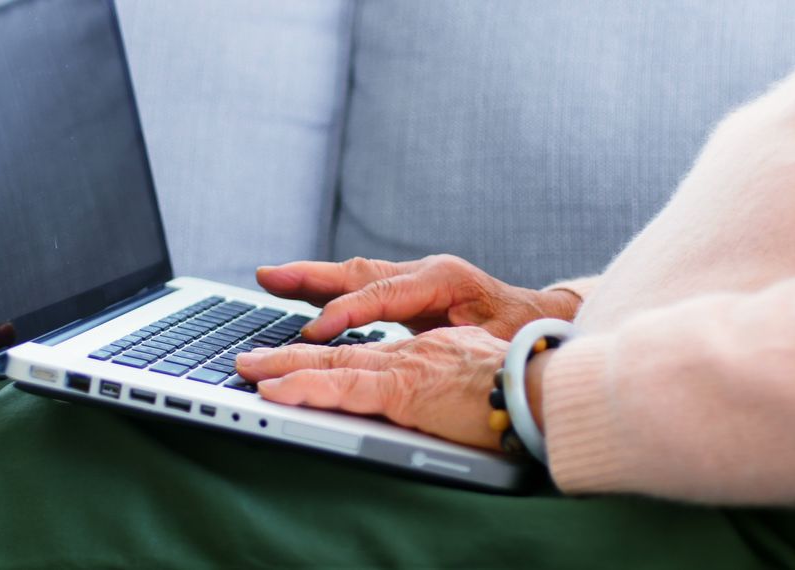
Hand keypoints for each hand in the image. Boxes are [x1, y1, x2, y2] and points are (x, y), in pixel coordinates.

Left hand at [236, 326, 508, 449]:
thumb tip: (439, 391)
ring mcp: (405, 364)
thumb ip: (449, 377)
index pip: (366, 342)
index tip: (298, 345)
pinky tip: (275, 389)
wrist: (547, 384)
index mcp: (426, 346)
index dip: (327, 339)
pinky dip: (305, 388)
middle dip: (290, 349)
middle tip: (250, 353)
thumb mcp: (478, 374)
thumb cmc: (524, 383)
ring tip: (247, 369)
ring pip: (332, 362)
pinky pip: (345, 387)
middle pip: (338, 346)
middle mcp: (409, 347)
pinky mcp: (405, 387)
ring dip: (284, 366)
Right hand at [256, 255, 580, 340]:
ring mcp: (414, 277)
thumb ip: (460, 344)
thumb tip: (434, 352)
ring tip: (269, 278)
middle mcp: (424, 271)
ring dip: (312, 279)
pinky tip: (301, 294)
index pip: (382, 293)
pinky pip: (362, 286)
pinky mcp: (408, 289)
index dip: (346, 313)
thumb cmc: (518, 334)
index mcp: (442, 278)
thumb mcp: (493, 342)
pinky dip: (329, 290)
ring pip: (355, 275)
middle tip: (268, 277)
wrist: (535, 319)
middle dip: (311, 277)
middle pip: (359, 272)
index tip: (315, 333)